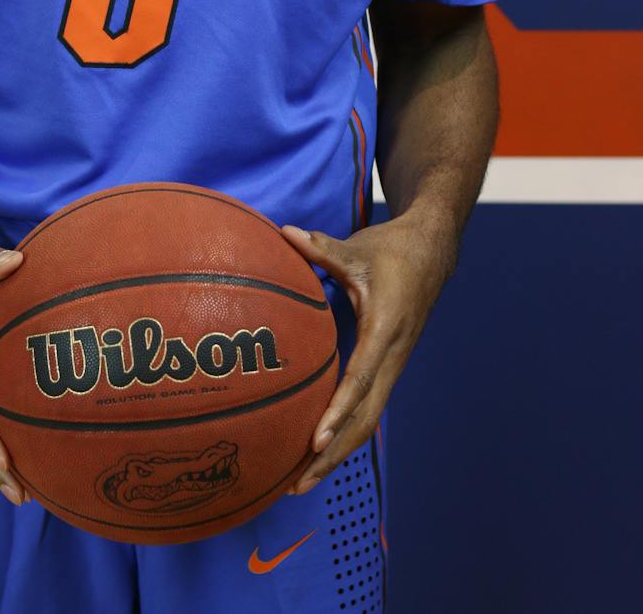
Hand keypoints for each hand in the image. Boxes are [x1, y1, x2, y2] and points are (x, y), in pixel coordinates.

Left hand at [280, 211, 454, 492]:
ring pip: (367, 420)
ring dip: (338, 451)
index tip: (314, 440)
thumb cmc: (393, 250)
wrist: (432, 251)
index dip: (337, 412)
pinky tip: (319, 448)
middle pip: (364, 419)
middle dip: (332, 454)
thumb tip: (286, 233)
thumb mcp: (359, 249)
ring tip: (301, 480)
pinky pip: (367, 407)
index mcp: (385, 330)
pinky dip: (344, 431)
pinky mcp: (387, 366)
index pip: (360, 379)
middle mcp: (392, 356)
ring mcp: (392, 365)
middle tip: (296, 483)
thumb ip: (322, 248)